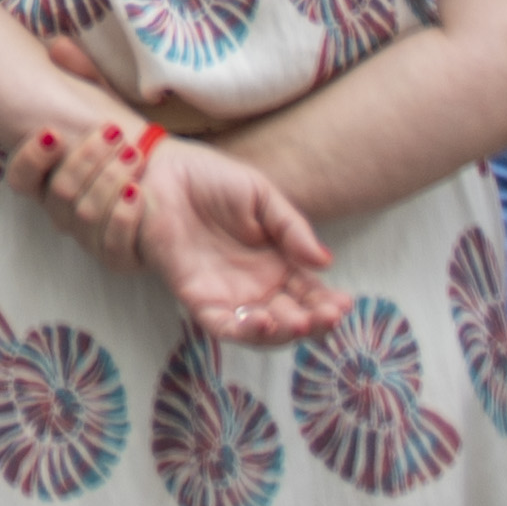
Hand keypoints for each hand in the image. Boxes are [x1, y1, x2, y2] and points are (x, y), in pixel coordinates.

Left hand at [132, 149, 342, 343]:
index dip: (328, 303)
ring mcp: (229, 296)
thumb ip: (291, 228)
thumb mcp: (261, 196)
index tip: (344, 304)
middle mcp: (258, 286)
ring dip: (282, 333)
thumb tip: (326, 262)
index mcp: (279, 262)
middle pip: (292, 318)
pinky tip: (260, 320)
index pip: (310, 293)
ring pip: (262, 331)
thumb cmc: (212, 180)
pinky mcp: (198, 299)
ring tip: (299, 322)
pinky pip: (223, 326)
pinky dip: (243, 331)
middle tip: (326, 317)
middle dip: (313, 323)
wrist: (162, 172)